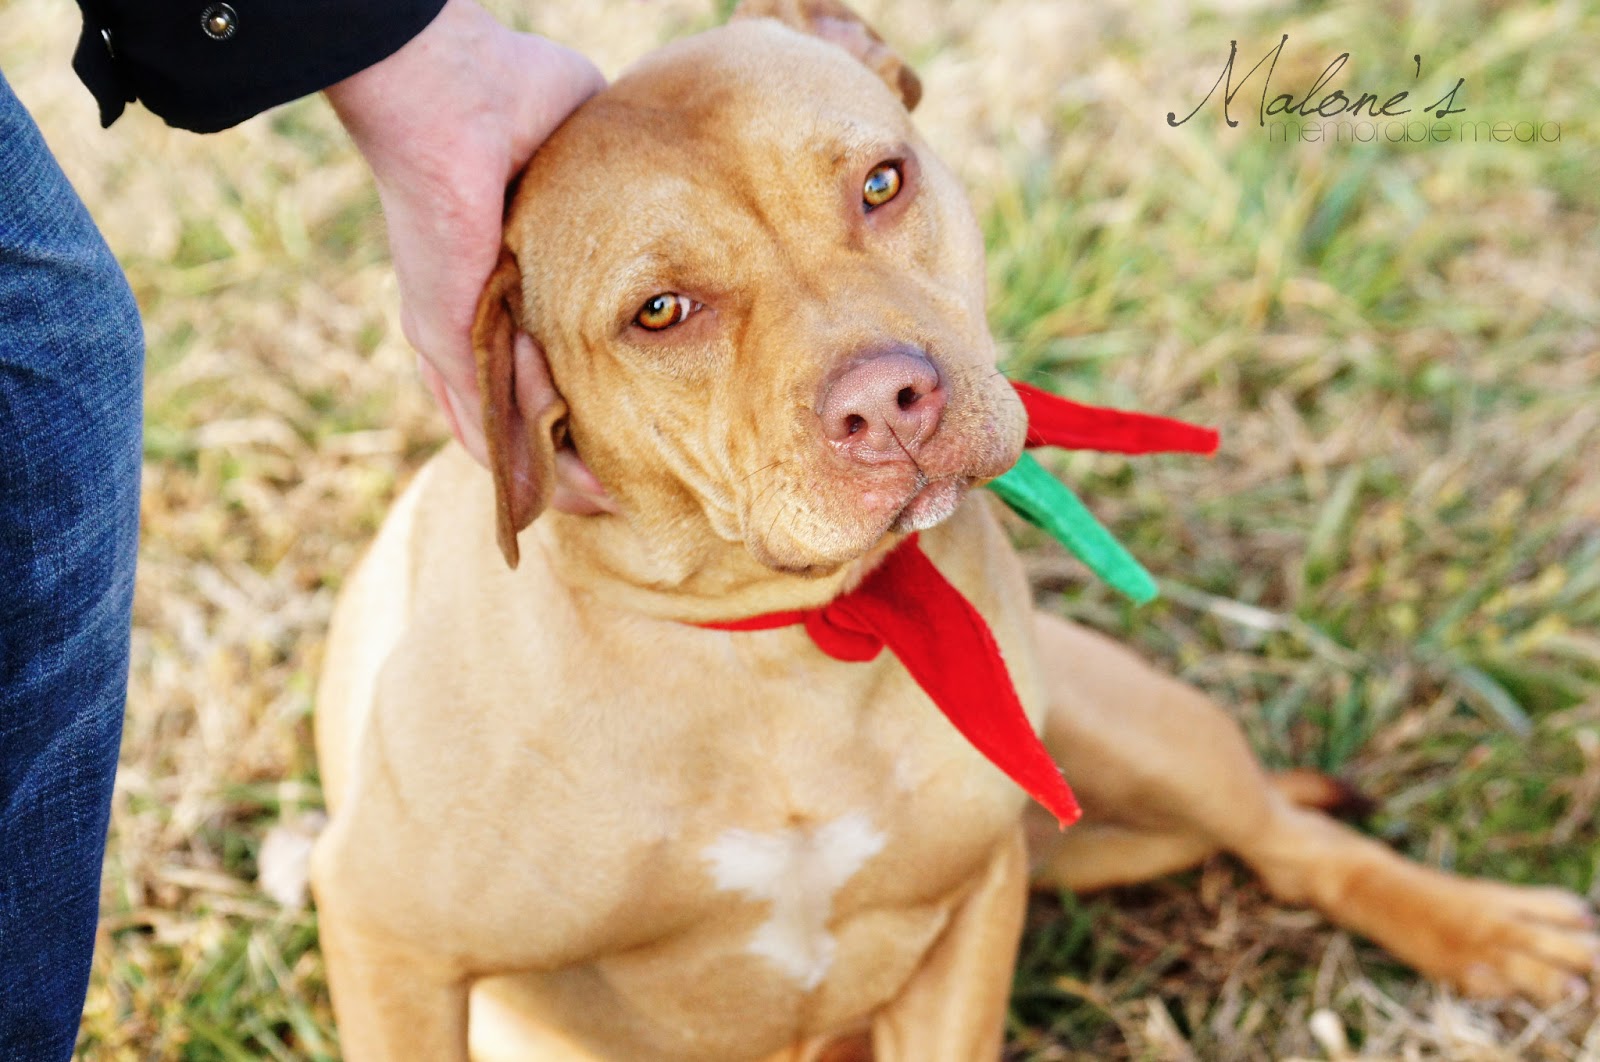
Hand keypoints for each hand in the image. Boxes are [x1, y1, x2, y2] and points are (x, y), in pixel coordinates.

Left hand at [325, 0, 603, 464]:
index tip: (628, 431)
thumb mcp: (582, 149)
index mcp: (504, 273)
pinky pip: (481, 420)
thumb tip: (656, 214)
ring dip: (546, 475)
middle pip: (517, 407)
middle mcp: (473, 314)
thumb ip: (611, 194)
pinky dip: (519, 460)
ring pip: (501, 429)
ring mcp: (451, 333)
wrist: (449, 94)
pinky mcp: (443, 340)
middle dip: (562, 457)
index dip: (584, 396)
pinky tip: (564, 491)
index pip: (543, 352)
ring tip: (597, 503)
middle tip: (613, 492)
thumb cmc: (508, 96)